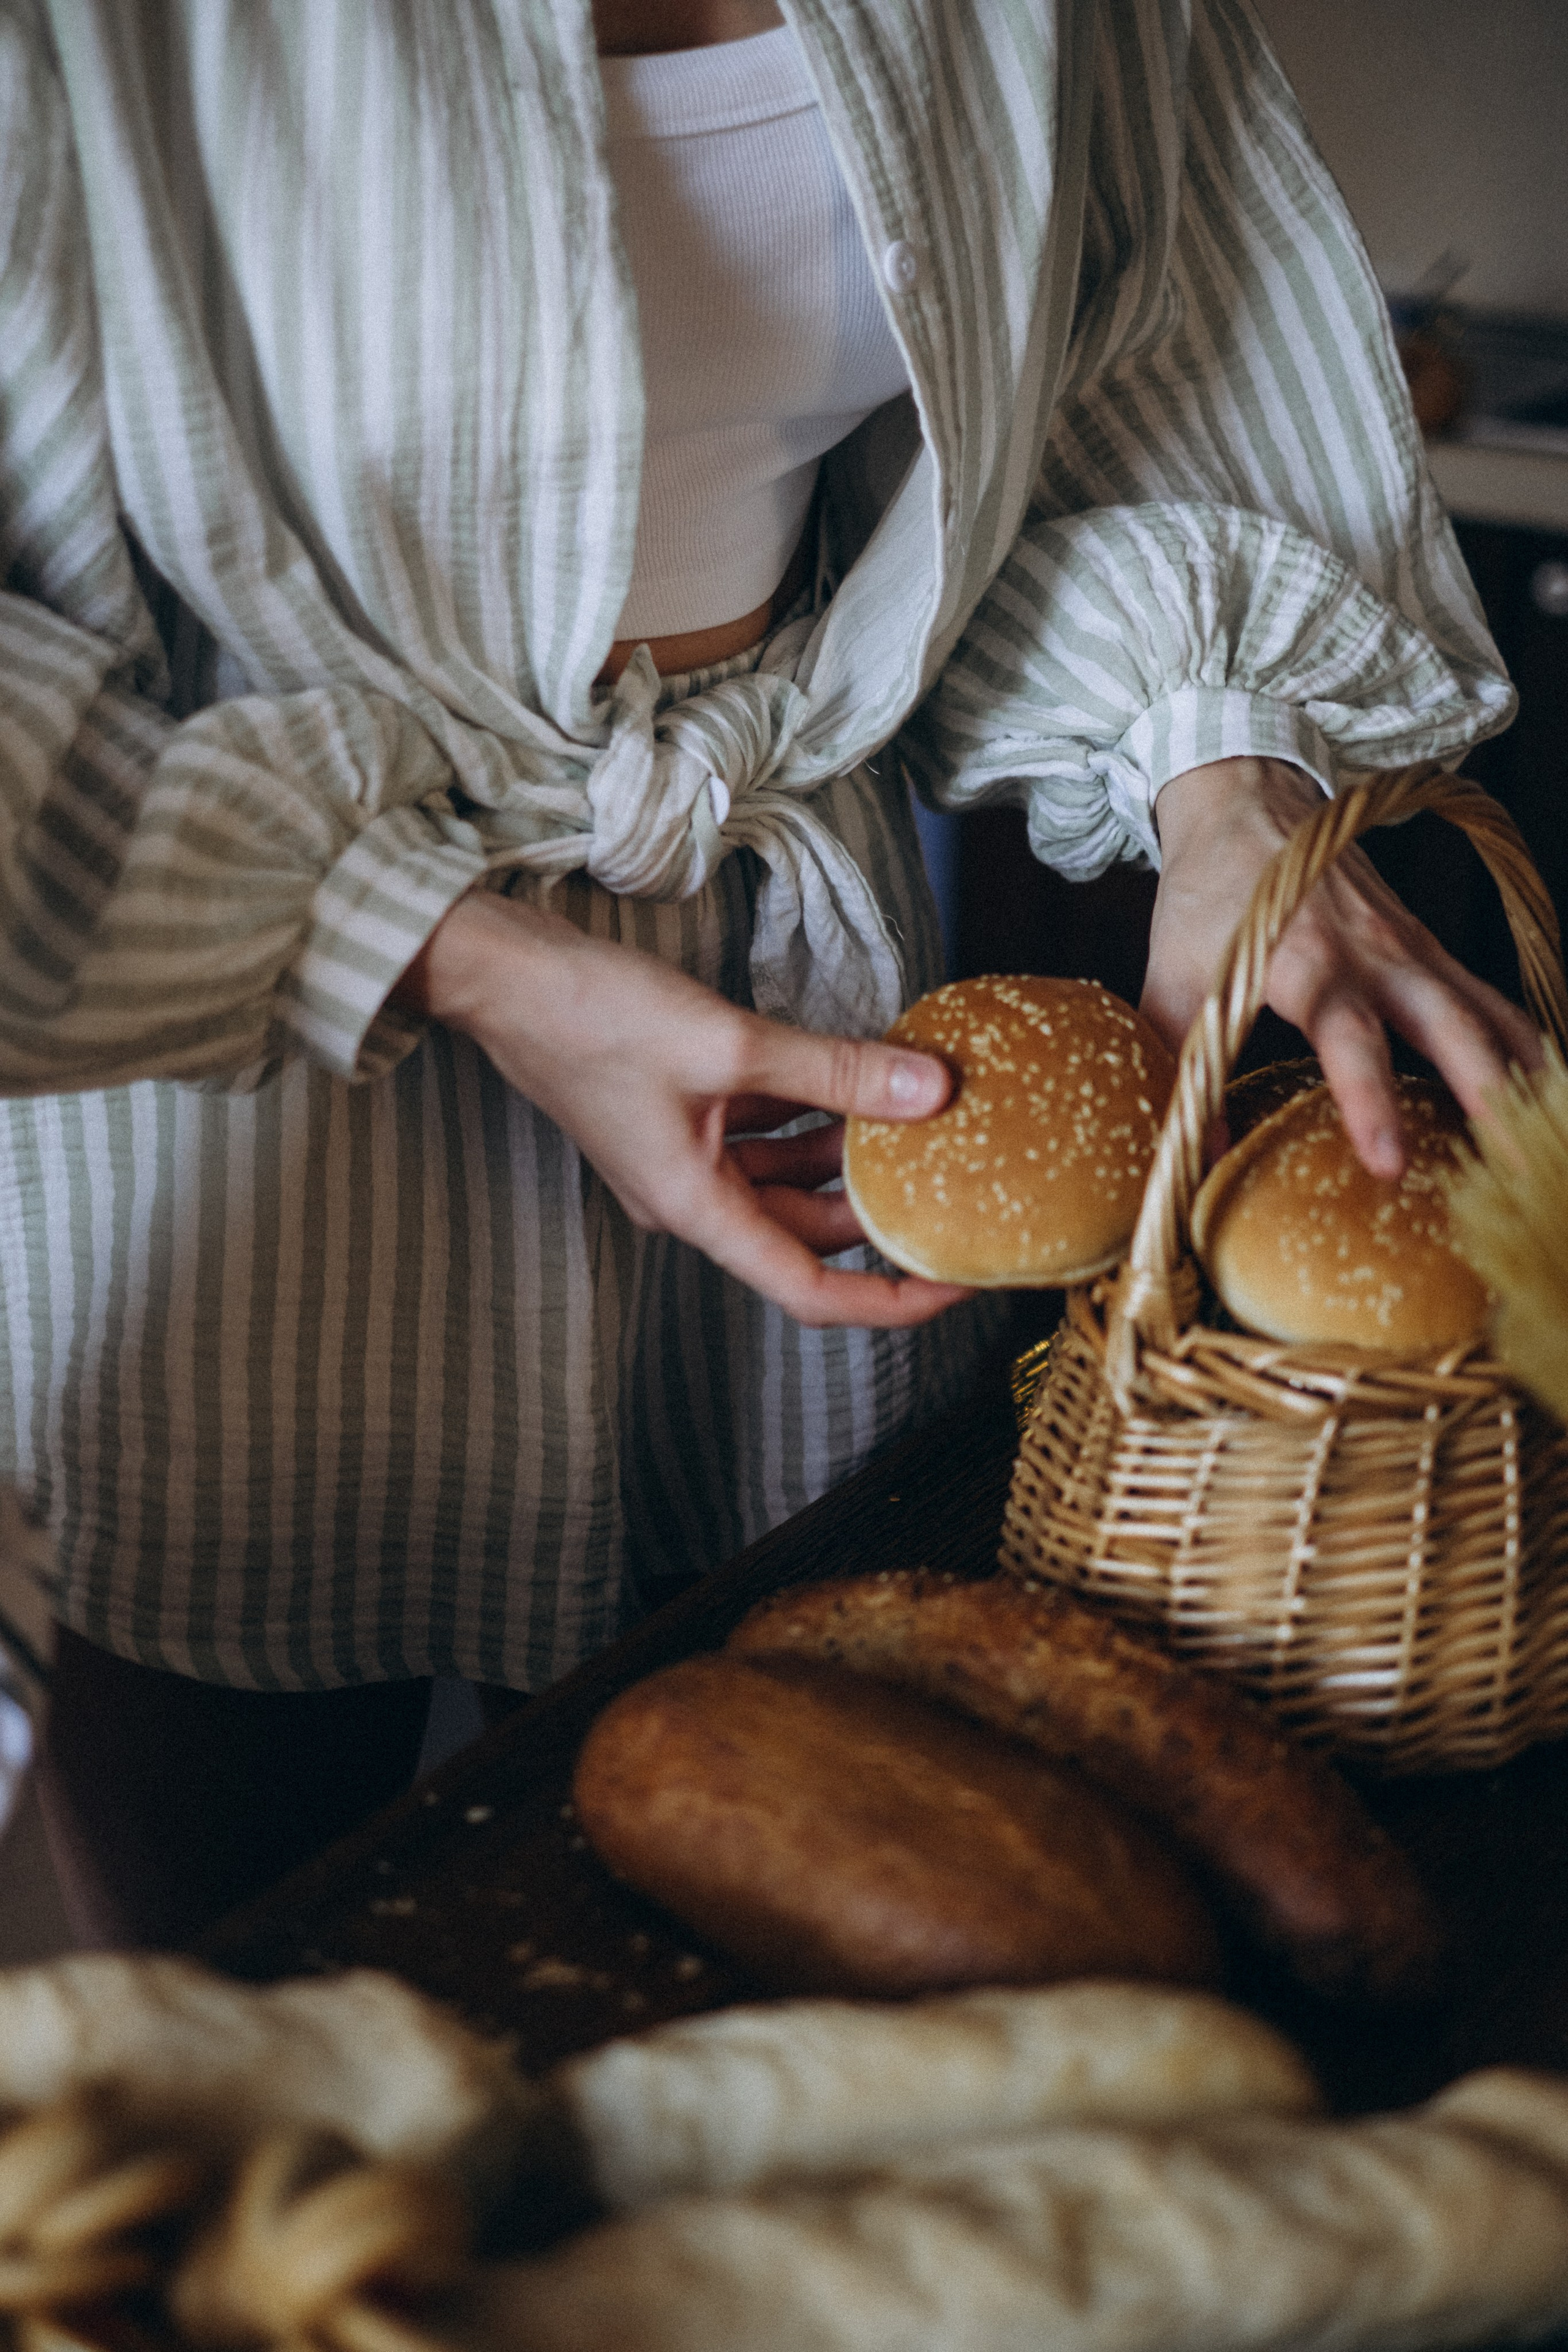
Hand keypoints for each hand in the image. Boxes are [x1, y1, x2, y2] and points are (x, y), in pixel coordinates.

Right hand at [393, 892, 970, 1327]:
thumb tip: (932, 1090)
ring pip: (789, 1180)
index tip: (957, 1283)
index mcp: (696, 1209)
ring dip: (850, 1155)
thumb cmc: (593, 1018)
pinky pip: (765, 1133)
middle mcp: (693, 1199)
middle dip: (881, 1211)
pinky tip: (861, 1076)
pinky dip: (813, 1114)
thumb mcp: (729, 1044)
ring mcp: (685, 1158)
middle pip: (807, 1232)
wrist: (506, 976)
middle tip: (958, 1180)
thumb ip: (834, 1071)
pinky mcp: (682, 1116)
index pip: (809, 1290)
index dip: (889, 1299)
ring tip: (924, 1118)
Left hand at [1144, 759, 1541, 1176]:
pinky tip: (1541, 1083)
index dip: (1370, 1101)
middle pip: (1446, 1024)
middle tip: (1509, 1161)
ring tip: (1542, 1133)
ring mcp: (1408, 945)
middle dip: (1483, 1094)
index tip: (1390, 1161)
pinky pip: (1485, 995)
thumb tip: (1194, 1154)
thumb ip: (1180, 1064)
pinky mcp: (1424, 944)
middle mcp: (1371, 952)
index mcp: (1304, 961)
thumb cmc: (1206, 893)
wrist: (1245, 798)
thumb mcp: (1170, 978)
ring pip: (1480, 1011)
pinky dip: (1518, 1037)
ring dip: (1517, 1071)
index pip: (1349, 1039)